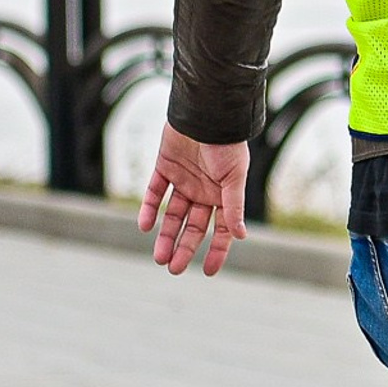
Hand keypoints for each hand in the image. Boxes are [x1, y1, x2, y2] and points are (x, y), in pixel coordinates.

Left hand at [140, 126, 250, 275]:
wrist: (205, 114)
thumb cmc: (226, 145)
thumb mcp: (234, 178)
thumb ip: (234, 206)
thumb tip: (241, 236)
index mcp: (224, 195)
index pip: (221, 230)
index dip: (217, 251)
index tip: (208, 272)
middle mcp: (204, 191)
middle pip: (193, 227)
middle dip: (184, 248)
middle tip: (174, 269)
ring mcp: (183, 181)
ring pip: (172, 215)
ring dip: (166, 235)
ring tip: (159, 256)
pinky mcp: (164, 168)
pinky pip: (154, 192)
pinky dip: (149, 209)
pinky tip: (146, 226)